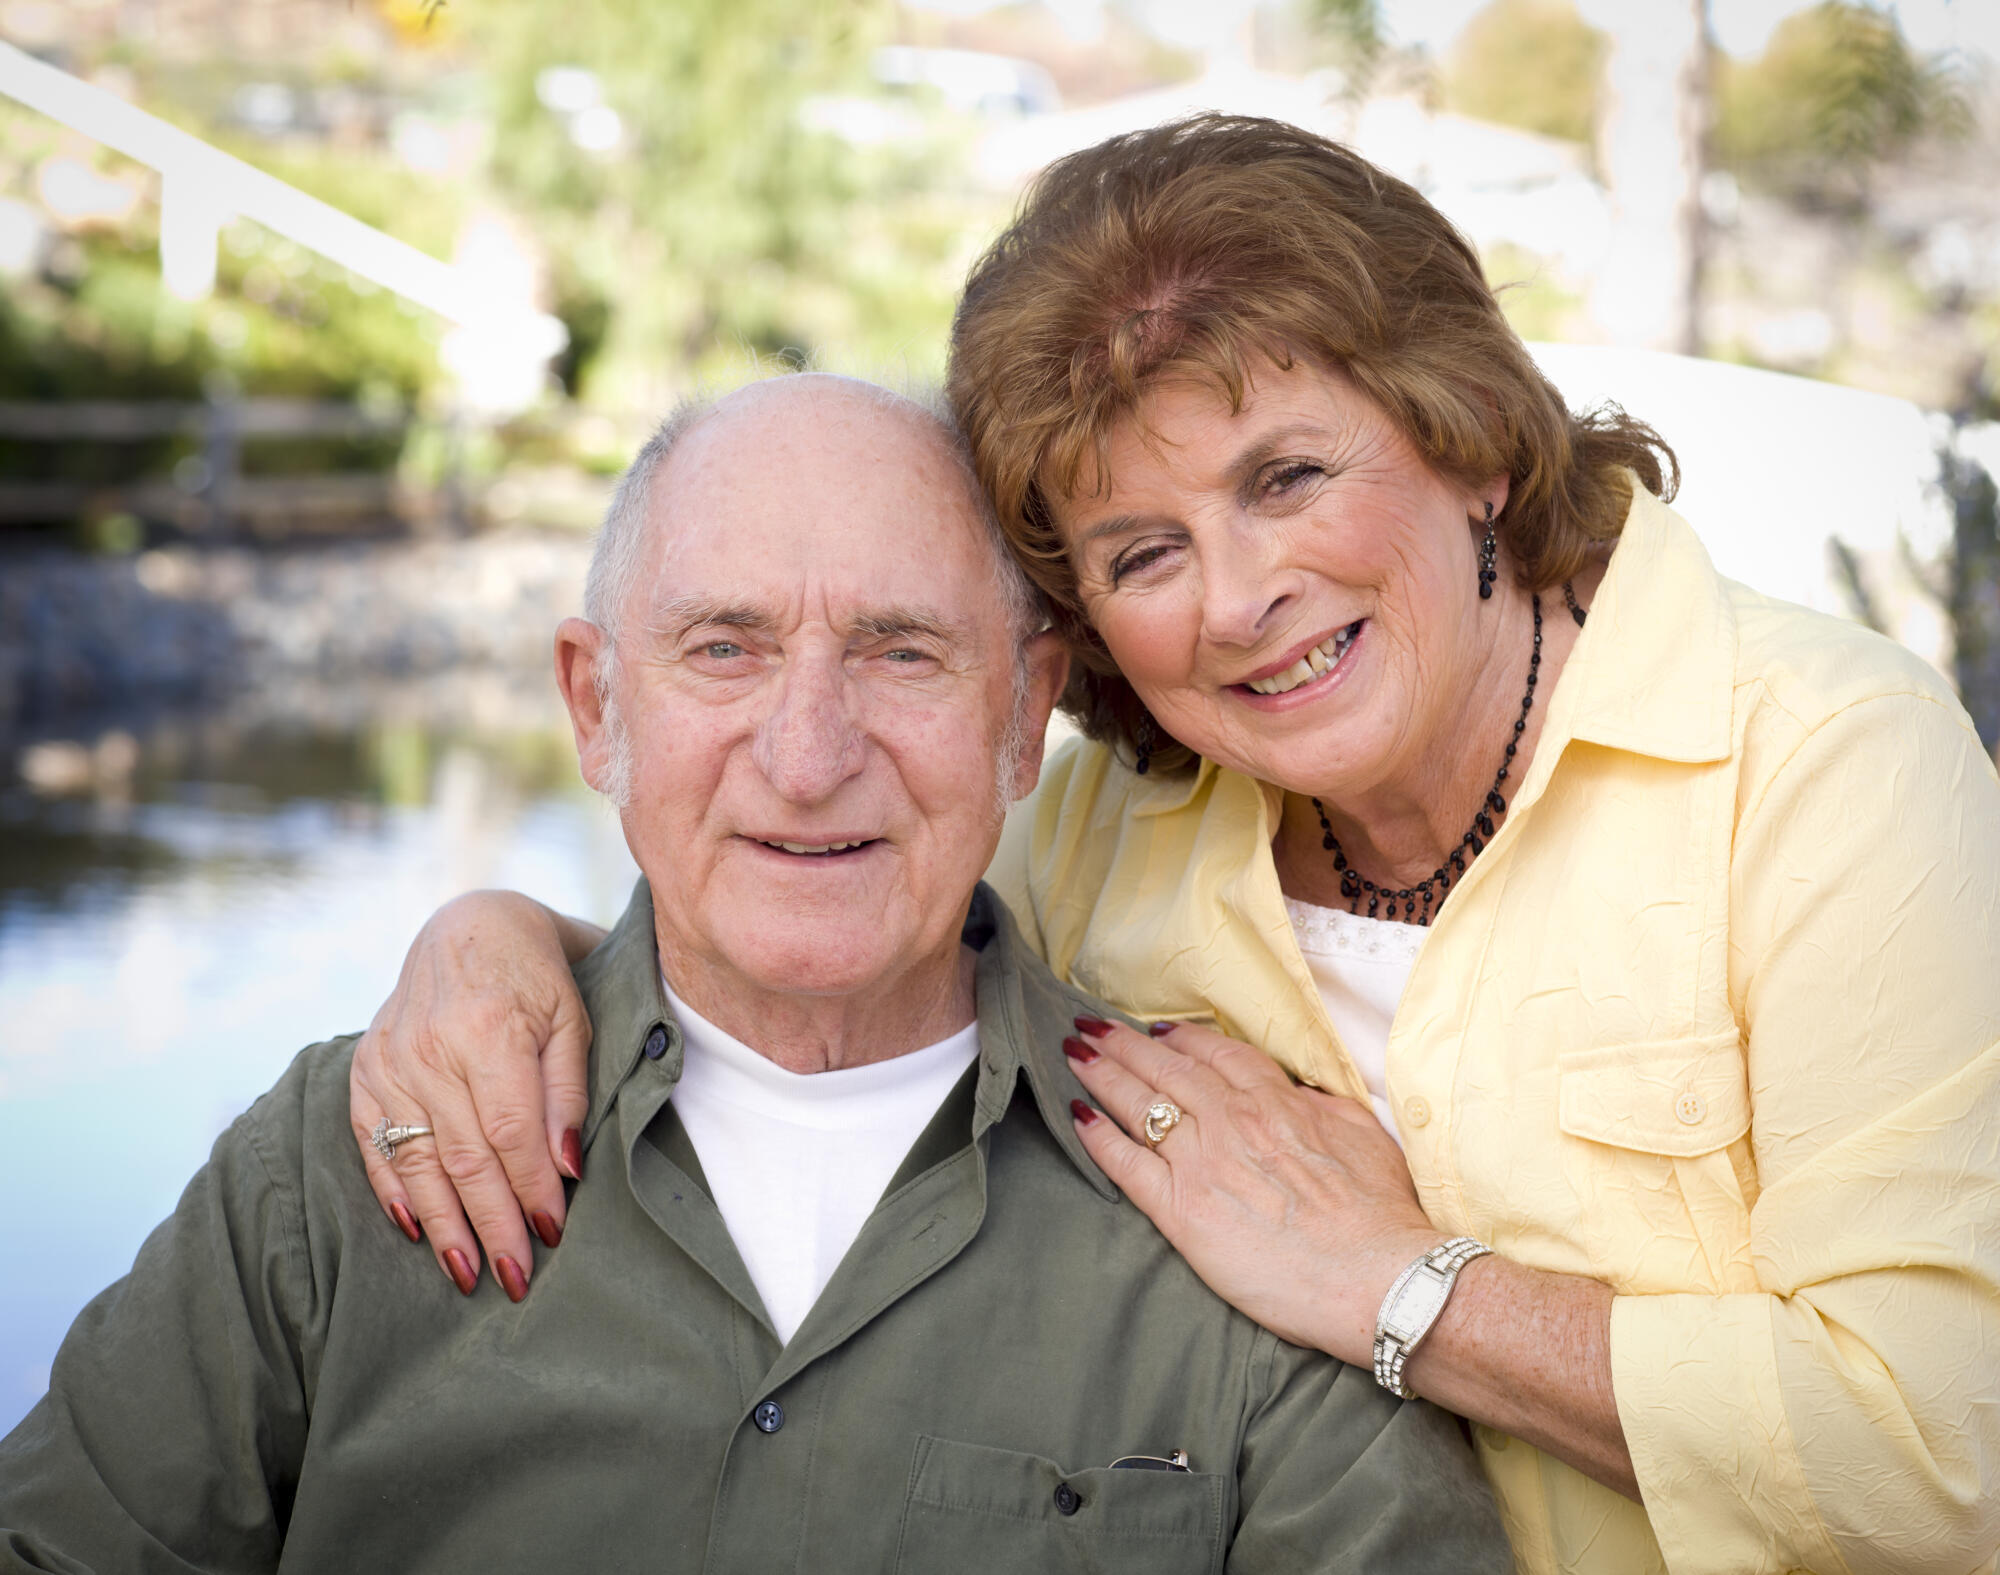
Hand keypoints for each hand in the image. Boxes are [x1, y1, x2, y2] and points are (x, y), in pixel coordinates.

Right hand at [350, 891, 596, 1299]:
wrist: (470, 930)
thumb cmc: (536, 979)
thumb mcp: (572, 1021)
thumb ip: (567, 1094)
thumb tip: (566, 1169)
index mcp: (489, 1028)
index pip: (511, 1130)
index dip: (531, 1188)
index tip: (553, 1233)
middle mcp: (429, 1047)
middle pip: (464, 1155)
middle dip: (492, 1224)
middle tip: (516, 1279)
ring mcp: (389, 1060)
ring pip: (418, 1160)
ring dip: (444, 1225)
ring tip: (467, 1274)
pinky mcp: (365, 1070)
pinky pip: (374, 1143)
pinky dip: (396, 1191)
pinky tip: (418, 1232)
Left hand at [1065, 1018, 1442, 1363]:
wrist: (1379, 1275)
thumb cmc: (1381, 1214)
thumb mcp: (1362, 1135)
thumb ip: (1318, 1107)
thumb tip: (1294, 1093)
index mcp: (1275, 1101)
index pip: (1215, 1054)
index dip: (1180, 1039)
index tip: (1156, 1031)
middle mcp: (1232, 1121)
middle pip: (1166, 1070)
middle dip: (1123, 1044)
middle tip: (1091, 1025)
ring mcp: (1203, 1164)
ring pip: (1140, 1105)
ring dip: (1102, 1074)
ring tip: (1074, 1054)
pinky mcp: (1183, 1212)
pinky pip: (1128, 1166)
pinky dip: (1099, 1138)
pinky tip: (1077, 1118)